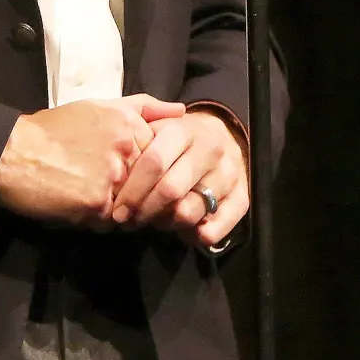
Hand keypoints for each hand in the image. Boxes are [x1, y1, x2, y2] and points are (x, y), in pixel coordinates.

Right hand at [0, 95, 185, 227]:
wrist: (13, 151)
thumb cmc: (53, 130)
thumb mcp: (99, 106)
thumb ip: (143, 106)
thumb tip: (181, 111)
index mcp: (130, 125)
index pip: (162, 161)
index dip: (147, 175)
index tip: (127, 176)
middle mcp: (127, 148)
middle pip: (150, 187)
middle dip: (134, 196)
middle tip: (108, 192)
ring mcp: (113, 177)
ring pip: (133, 208)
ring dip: (117, 211)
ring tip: (90, 198)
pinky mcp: (96, 203)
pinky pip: (111, 224)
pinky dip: (96, 221)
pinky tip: (76, 206)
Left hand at [111, 108, 248, 249]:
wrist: (223, 137)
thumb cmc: (177, 136)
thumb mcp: (156, 122)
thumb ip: (134, 125)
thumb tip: (117, 146)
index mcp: (184, 130)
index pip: (154, 162)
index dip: (133, 190)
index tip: (117, 209)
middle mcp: (210, 150)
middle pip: (171, 191)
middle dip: (144, 211)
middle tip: (129, 221)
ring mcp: (229, 175)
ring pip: (189, 213)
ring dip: (165, 224)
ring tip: (153, 221)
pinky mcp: (242, 199)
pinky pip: (213, 231)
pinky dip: (192, 236)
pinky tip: (180, 229)